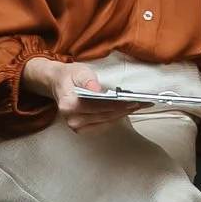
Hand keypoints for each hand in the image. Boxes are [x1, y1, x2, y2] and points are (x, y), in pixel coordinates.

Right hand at [23, 58, 137, 133]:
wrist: (58, 84)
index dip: (118, 104)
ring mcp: (76, 127)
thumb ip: (87, 80)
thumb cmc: (70, 76)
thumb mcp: (79, 71)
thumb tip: (96, 90)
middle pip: (105, 116)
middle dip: (125, 109)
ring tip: (138, 106)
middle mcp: (72, 119)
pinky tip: (125, 111)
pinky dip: (115, 118)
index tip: (134, 101)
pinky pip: (103, 126)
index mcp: (69, 104)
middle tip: (142, 103)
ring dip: (123, 114)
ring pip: (106, 122)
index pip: (99, 106)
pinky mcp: (81, 130)